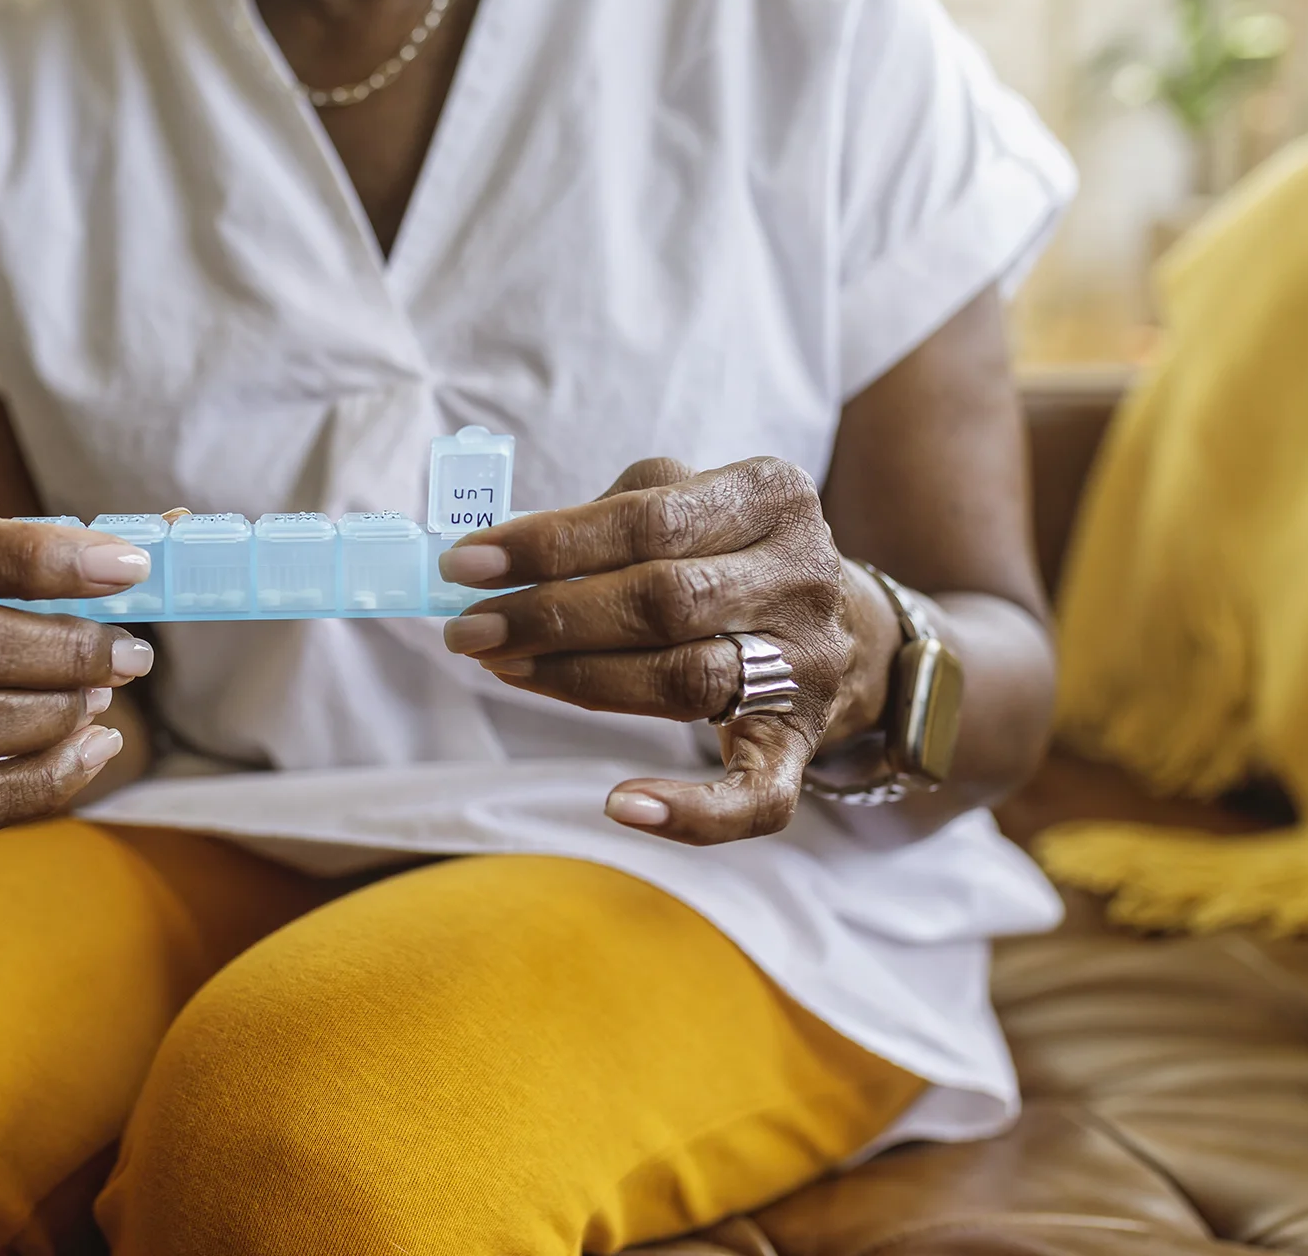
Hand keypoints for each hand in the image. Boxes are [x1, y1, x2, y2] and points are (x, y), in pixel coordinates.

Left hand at [436, 458, 892, 844]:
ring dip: (580, 681)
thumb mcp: (688, 503)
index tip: (465, 565)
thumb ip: (608, 516)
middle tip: (471, 630)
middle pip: (666, 600)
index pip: (648, 519)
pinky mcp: (802, 742)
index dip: (550, 543)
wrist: (843, 626)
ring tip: (504, 668)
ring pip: (688, 681)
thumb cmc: (725, 554)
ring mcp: (808, 665)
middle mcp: (803, 576)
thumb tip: (497, 555)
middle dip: (553, 617)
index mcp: (771, 496)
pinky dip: (691, 811)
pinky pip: (756, 794)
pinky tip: (622, 805)